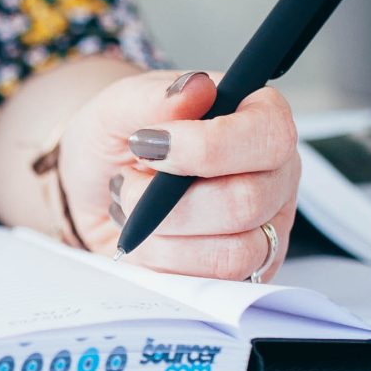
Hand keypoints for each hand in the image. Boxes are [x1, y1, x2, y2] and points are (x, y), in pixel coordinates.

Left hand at [56, 69, 299, 280]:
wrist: (96, 188)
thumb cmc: (119, 141)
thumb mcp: (118, 108)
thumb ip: (152, 96)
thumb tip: (196, 87)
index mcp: (258, 119)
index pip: (268, 136)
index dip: (209, 148)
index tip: (151, 145)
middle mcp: (273, 174)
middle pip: (248, 201)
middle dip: (170, 204)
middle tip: (129, 183)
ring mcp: (265, 227)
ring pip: (233, 252)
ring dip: (164, 237)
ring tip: (135, 211)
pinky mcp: (244, 271)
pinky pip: (213, 283)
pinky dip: (165, 263)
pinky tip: (148, 239)